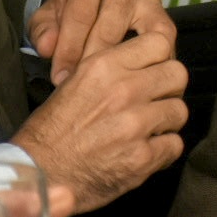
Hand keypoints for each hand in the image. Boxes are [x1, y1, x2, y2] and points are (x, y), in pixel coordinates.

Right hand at [12, 31, 189, 213]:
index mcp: (104, 65)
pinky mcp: (141, 158)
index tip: (152, 71)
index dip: (160, 58)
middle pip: (178, 74)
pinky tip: (145, 152)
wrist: (37, 174)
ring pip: (179, 111)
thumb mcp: (74, 81)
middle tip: (155, 102)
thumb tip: (142, 62)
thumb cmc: (51, 130)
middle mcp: (124, 90)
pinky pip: (174, 145)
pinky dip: (163, 151)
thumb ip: (111, 68)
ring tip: (149, 130)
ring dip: (167, 122)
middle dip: (169, 89)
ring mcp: (135, 124)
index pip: (160, 42)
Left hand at [28, 0, 174, 84]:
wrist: (90, 4)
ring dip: (122, 65)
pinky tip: (132, 80)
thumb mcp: (45, 19)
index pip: (80, 13)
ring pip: (138, 36)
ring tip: (106, 87)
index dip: (68, 49)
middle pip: (109, 27)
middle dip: (92, 62)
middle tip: (79, 89)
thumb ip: (43, 31)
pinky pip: (162, 43)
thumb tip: (47, 47)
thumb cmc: (67, 12)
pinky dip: (148, 63)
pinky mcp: (164, 17)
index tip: (59, 78)